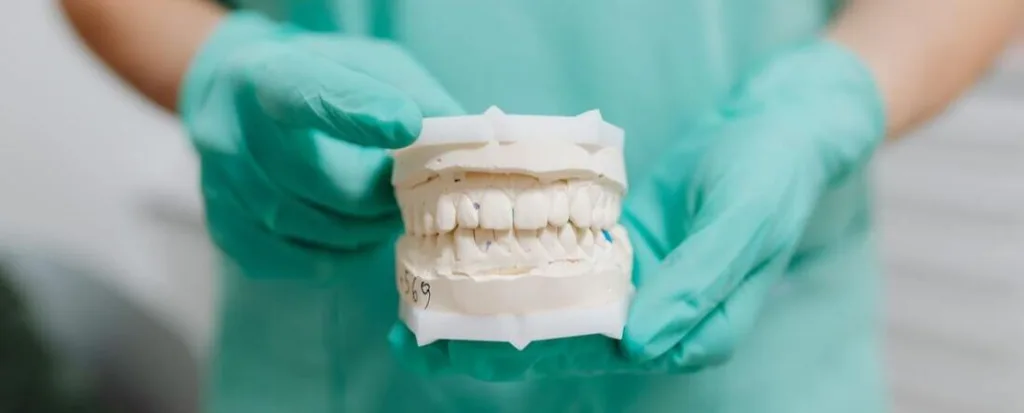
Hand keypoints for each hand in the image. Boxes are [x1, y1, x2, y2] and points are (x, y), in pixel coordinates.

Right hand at [180, 12, 463, 275]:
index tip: (405, 125)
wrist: (232, 94)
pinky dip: (334, 254)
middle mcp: (231, 131)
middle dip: (379, 195)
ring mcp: (220, 186)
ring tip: (383, 212)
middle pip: (321, 182)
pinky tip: (348, 234)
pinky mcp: (224, 228)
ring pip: (310, 229)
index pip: (309, 95)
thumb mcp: (368, 63)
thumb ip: (415, 95)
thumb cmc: (319, 75)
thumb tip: (466, 144)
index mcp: (268, 76)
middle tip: (408, 194)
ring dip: (363, 229)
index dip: (357, 113)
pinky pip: (293, 260)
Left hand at [389, 39, 884, 380]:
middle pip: (563, 342)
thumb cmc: (773, 175)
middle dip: (488, 346)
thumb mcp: (744, 222)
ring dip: (487, 310)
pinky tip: (461, 257)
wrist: (779, 126)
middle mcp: (658, 318)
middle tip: (412, 343)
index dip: (533, 357)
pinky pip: (556, 261)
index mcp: (695, 330)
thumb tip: (641, 346)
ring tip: (415, 309)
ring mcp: (633, 284)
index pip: (604, 357)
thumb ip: (697, 284)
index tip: (467, 348)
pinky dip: (512, 262)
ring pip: (551, 306)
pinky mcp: (616, 250)